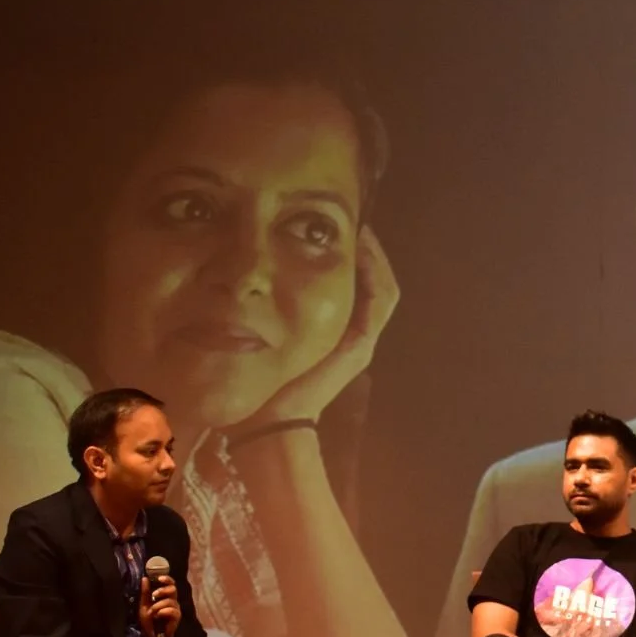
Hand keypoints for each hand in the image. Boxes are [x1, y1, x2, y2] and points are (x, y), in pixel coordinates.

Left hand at [143, 576, 180, 636]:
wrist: (150, 635)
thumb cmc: (148, 620)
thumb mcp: (143, 604)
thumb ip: (145, 592)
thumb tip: (145, 578)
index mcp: (165, 596)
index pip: (170, 584)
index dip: (167, 579)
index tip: (159, 578)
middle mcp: (172, 601)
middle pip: (173, 589)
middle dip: (163, 590)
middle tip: (154, 595)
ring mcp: (175, 609)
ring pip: (171, 601)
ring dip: (158, 605)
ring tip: (152, 612)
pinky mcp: (177, 617)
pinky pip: (173, 610)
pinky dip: (164, 611)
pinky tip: (158, 616)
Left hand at [234, 227, 399, 425]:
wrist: (272, 418)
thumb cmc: (264, 378)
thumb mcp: (265, 332)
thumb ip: (268, 308)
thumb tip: (252, 273)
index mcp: (337, 331)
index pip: (359, 283)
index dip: (355, 253)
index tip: (338, 226)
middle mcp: (356, 333)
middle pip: (376, 281)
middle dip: (367, 248)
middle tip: (353, 219)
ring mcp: (362, 339)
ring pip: (383, 286)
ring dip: (374, 255)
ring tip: (361, 228)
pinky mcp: (361, 344)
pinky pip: (380, 299)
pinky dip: (375, 271)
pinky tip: (361, 248)